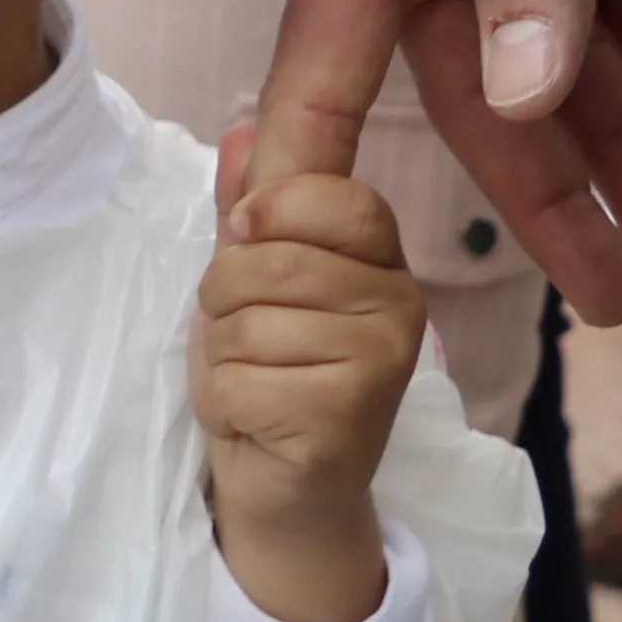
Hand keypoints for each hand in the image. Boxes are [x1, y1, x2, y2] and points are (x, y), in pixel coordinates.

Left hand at [198, 168, 423, 621]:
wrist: (287, 492)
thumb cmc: (267, 376)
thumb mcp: (250, 283)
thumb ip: (250, 209)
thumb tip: (240, 129)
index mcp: (377, 257)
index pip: (325, 190)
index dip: (263, 211)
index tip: (248, 242)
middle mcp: (398, 300)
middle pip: (260, 259)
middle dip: (223, 306)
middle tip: (251, 347)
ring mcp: (383, 357)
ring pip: (244, 322)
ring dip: (223, 360)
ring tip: (257, 384)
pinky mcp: (350, 414)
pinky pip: (238, 381)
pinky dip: (224, 407)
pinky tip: (258, 423)